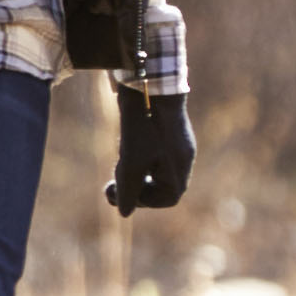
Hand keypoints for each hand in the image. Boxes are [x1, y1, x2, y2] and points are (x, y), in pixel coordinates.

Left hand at [107, 87, 193, 214]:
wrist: (149, 82)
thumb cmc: (143, 124)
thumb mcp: (130, 161)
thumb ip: (128, 188)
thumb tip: (123, 213)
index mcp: (181, 168)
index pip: (167, 199)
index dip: (144, 202)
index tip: (122, 193)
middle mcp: (183, 157)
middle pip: (161, 185)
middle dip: (136, 187)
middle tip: (112, 183)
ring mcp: (177, 143)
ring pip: (155, 168)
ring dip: (135, 170)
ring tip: (120, 158)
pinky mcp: (168, 130)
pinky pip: (154, 151)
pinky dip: (138, 154)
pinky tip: (126, 141)